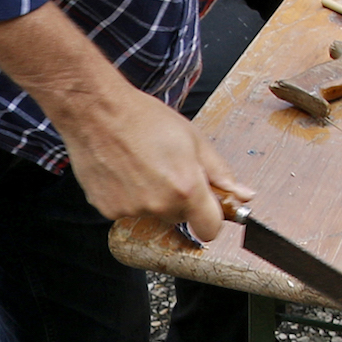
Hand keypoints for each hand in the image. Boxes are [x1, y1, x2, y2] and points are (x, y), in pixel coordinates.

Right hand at [59, 88, 256, 240]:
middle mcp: (159, 205)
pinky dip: (127, 196)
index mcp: (186, 189)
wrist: (97, 111)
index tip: (207, 207)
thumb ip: (220, 173)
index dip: (211, 218)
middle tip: (167, 170)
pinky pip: (127, 210)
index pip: (210, 229)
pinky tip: (122, 171)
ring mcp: (131, 210)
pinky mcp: (107, 209)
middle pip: (179, 219)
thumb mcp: (193, 139)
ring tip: (140, 165)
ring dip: (151, 198)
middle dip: (179, 201)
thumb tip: (244, 194)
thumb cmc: (144, 118)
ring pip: (152, 214)